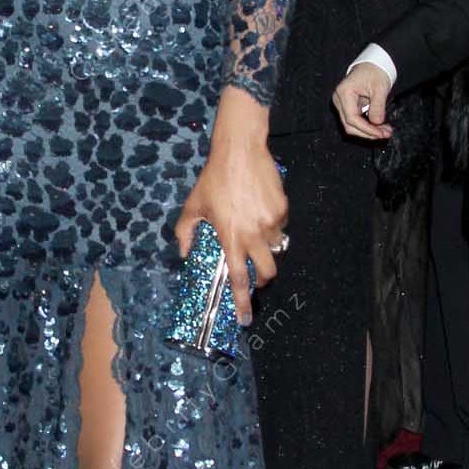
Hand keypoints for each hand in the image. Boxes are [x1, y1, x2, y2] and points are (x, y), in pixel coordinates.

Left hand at [173, 87, 285, 325]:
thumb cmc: (213, 179)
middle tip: (256, 275)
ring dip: (266, 247)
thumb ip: (186, 233)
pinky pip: (280, 226)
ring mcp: (271, 222)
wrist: (240, 149)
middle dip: (263, 279)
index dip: (242, 301)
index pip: (239, 278)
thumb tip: (186, 253)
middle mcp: (253, 234)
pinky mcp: (283, 209)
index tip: (245, 319)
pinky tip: (259, 209)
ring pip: (276, 247)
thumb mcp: (192, 206)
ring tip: (253, 229)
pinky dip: (272, 225)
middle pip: (268, 271)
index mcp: (230, 237)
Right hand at [333, 62, 392, 140]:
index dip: (366, 129)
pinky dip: (367, 126)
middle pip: (349, 125)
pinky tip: (379, 127)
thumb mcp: (380, 87)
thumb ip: (378, 106)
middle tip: (385, 134)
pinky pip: (356, 121)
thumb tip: (377, 123)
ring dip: (368, 131)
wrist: (374, 65)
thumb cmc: (375, 71)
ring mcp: (342, 104)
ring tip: (385, 131)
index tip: (380, 133)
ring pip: (352, 126)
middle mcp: (339, 100)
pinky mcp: (348, 107)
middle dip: (368, 133)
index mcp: (344, 92)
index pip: (352, 118)